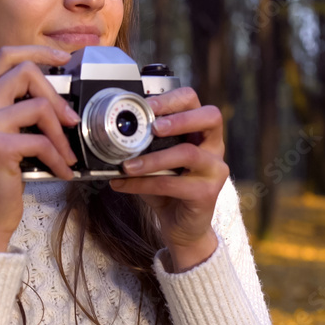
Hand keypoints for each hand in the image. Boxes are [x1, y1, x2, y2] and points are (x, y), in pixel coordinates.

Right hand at [0, 45, 79, 251]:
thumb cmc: (0, 178)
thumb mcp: (11, 137)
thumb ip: (24, 113)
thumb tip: (63, 99)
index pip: (7, 56)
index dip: (38, 51)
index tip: (64, 59)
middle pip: (24, 71)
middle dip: (56, 95)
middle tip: (71, 121)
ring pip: (38, 106)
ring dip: (62, 134)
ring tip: (68, 155)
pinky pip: (41, 140)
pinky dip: (59, 158)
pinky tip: (62, 172)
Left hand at [108, 87, 228, 271]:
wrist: (181, 226)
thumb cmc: (167, 188)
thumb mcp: (154, 160)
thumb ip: (143, 144)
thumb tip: (109, 131)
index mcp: (201, 131)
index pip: (194, 101)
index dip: (172, 98)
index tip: (147, 105)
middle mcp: (214, 146)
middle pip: (210, 117)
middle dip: (179, 118)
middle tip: (153, 127)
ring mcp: (215, 170)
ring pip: (188, 153)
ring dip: (153, 158)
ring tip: (126, 165)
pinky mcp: (208, 193)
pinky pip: (173, 184)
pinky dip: (144, 184)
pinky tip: (123, 184)